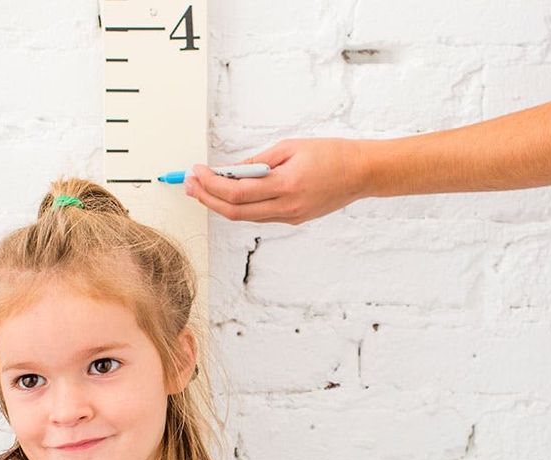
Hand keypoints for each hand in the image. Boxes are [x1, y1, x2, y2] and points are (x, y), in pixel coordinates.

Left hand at [184, 139, 365, 223]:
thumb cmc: (331, 154)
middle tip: (188, 184)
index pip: (236, 193)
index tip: (195, 172)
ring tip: (202, 188)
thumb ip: (258, 162)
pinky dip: (240, 205)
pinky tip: (229, 193)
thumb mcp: (291, 148)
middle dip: (206, 198)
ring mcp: (290, 217)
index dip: (210, 185)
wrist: (362, 173)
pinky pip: (260, 215)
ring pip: (245, 217)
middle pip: (234, 212)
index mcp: (285, 186)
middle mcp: (286, 208)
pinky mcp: (294, 219)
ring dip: (220, 204)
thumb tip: (231, 171)